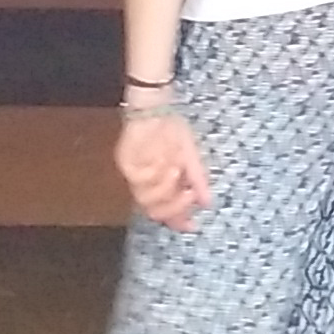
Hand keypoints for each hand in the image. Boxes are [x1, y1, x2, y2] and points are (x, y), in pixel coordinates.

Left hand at [116, 110, 211, 231]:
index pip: (168, 210)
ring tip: (175, 170)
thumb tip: (207, 203)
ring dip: (164, 189)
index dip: (179, 220)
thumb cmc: (172, 129)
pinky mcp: (126, 164)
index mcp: (164, 183)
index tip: (192, 226)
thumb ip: (197, 180)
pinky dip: (154, 175)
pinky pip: (139, 180)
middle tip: (189, 195)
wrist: (157, 108)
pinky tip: (163, 163)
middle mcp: (148, 183)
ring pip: (145, 200)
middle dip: (174, 208)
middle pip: (155, 211)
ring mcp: (136, 175)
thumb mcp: (191, 156)